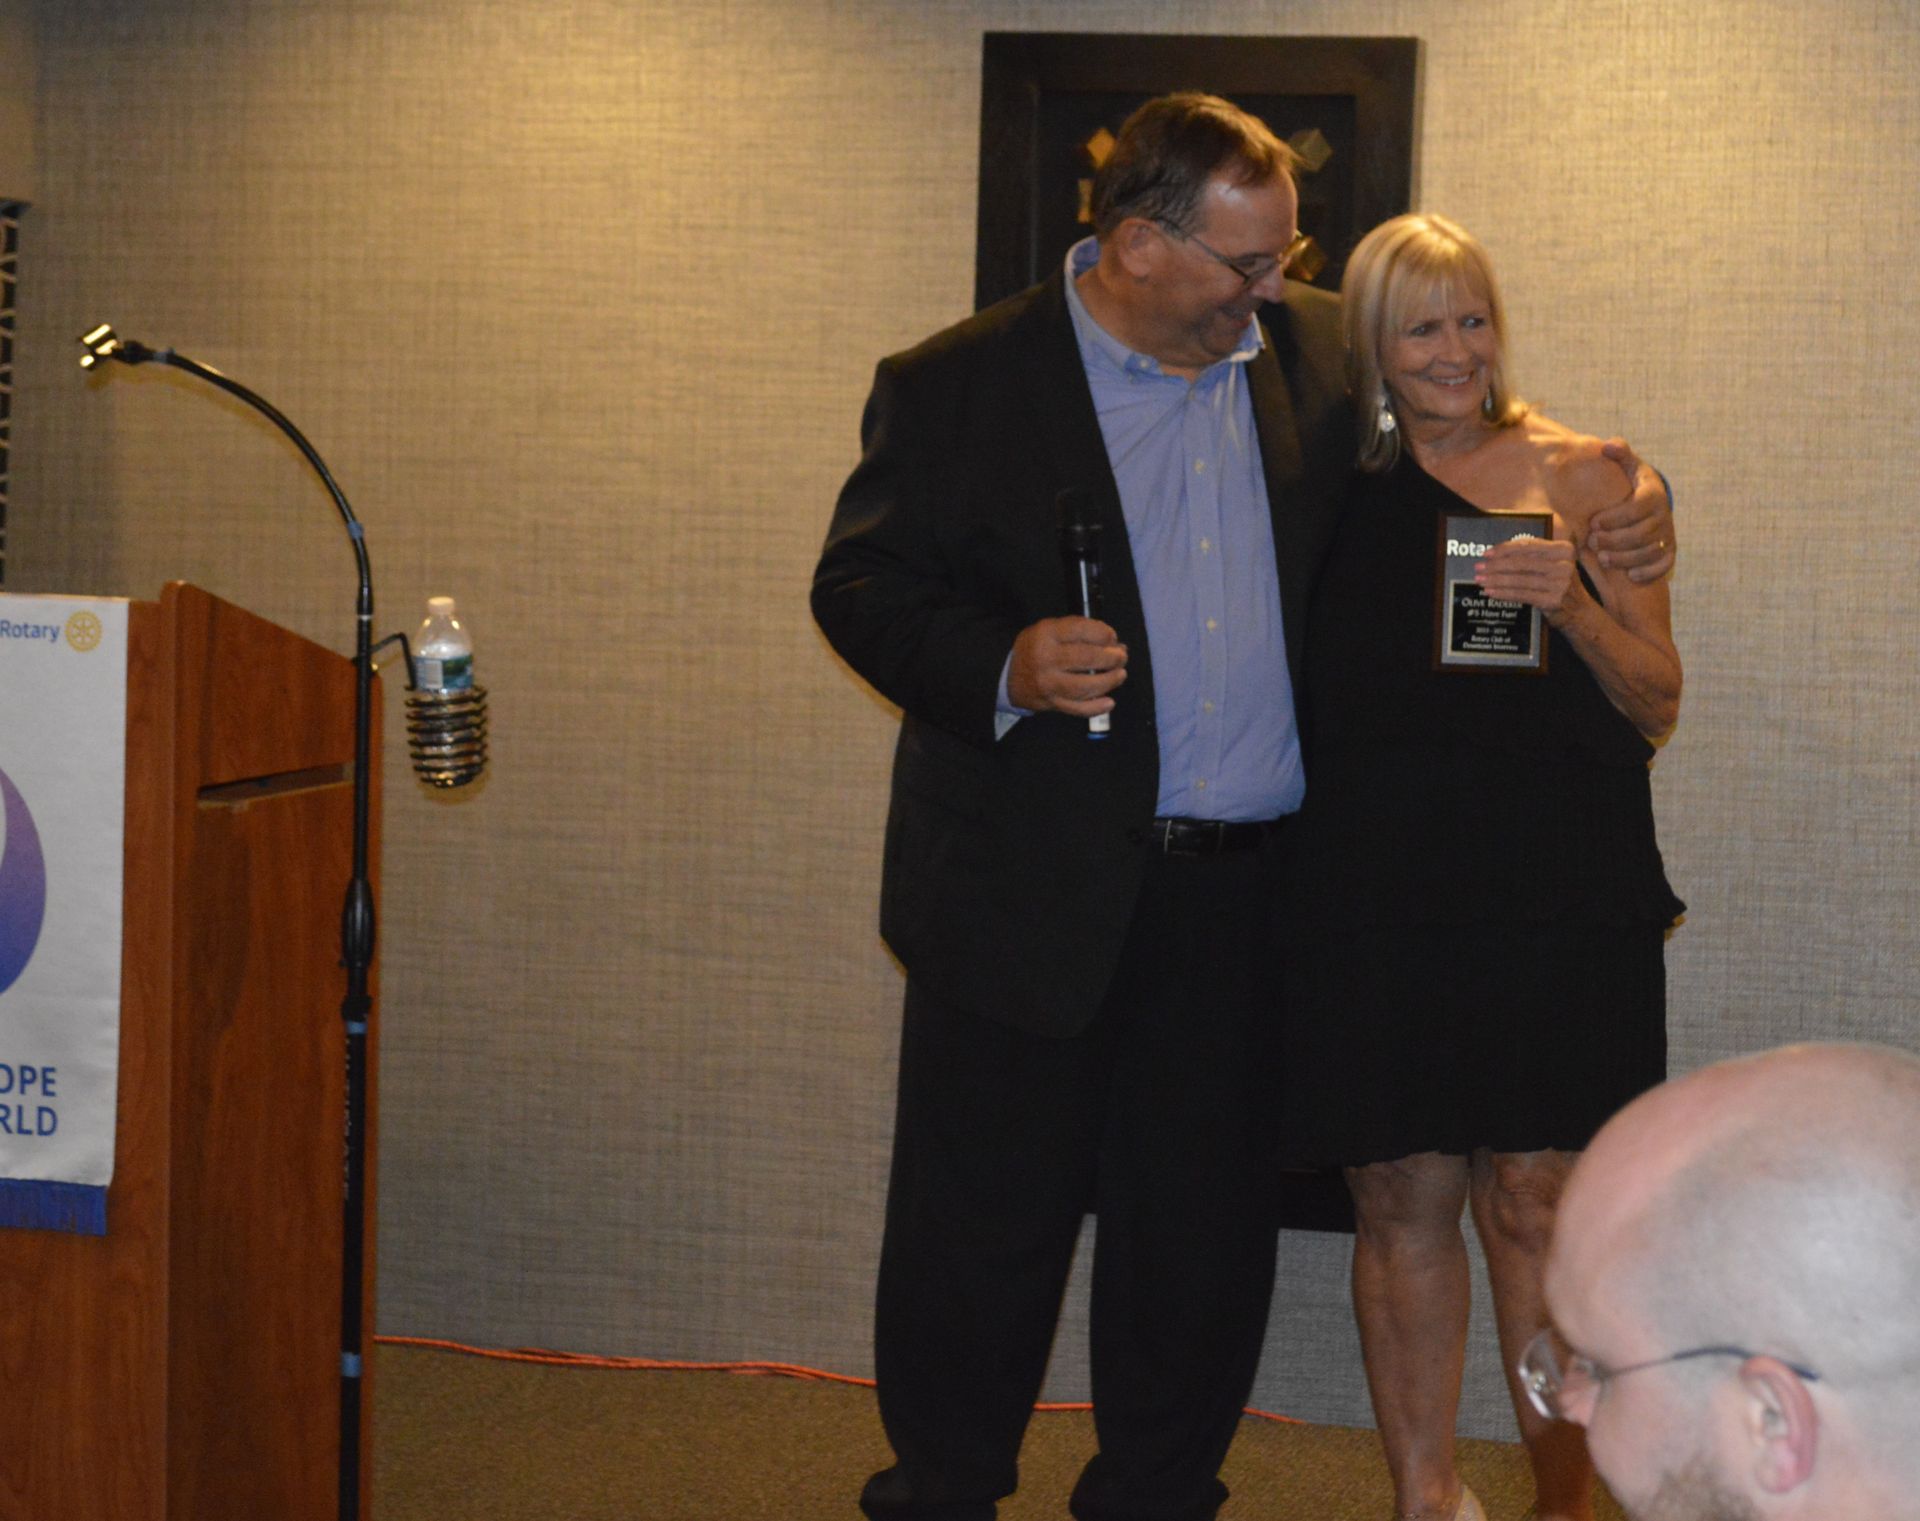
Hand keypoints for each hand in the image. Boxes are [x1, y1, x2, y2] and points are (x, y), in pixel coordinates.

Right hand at [1008, 616, 1126, 715]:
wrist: (1008, 675)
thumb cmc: (1036, 648)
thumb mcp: (1051, 630)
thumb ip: (1081, 633)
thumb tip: (1116, 645)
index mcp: (1046, 635)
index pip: (1082, 630)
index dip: (1104, 633)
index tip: (1112, 637)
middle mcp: (1046, 659)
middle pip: (1087, 658)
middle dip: (1112, 658)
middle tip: (1121, 657)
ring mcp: (1048, 684)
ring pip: (1086, 686)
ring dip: (1110, 681)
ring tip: (1120, 675)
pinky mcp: (1051, 704)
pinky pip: (1078, 709)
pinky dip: (1097, 707)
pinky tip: (1109, 702)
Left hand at [1477, 535, 1581, 623]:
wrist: (1580, 611)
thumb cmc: (1560, 584)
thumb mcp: (1554, 564)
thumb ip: (1534, 556)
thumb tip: (1499, 553)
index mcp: (1563, 550)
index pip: (1528, 545)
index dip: (1505, 549)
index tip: (1488, 553)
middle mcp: (1563, 564)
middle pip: (1521, 562)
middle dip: (1496, 565)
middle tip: (1479, 567)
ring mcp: (1559, 583)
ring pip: (1519, 579)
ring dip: (1495, 580)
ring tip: (1480, 580)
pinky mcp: (1552, 600)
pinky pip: (1521, 594)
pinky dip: (1503, 593)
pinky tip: (1491, 592)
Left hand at [1587, 438, 1673, 583]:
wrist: (1652, 502)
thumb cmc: (1632, 484)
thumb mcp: (1628, 466)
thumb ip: (1619, 454)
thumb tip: (1607, 446)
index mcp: (1653, 494)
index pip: (1638, 507)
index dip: (1615, 517)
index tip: (1593, 523)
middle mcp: (1664, 515)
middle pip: (1642, 533)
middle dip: (1614, 541)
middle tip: (1592, 543)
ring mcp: (1668, 534)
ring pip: (1650, 551)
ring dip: (1625, 558)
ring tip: (1603, 559)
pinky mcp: (1670, 551)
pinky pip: (1664, 565)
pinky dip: (1649, 572)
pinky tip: (1630, 575)